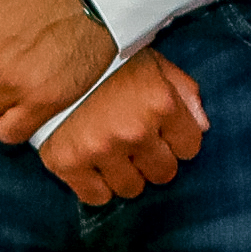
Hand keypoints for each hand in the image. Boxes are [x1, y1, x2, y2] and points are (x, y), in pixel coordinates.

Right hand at [39, 48, 204, 208]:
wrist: (48, 55)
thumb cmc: (108, 59)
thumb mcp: (154, 63)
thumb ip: (184, 92)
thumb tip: (202, 127)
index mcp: (160, 103)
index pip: (190, 148)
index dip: (176, 140)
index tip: (162, 132)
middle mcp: (134, 131)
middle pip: (163, 173)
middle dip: (153, 160)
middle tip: (135, 143)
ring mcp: (100, 149)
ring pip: (131, 188)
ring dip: (126, 175)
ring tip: (112, 152)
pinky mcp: (68, 162)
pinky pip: (95, 197)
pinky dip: (96, 186)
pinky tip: (92, 166)